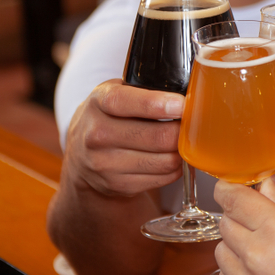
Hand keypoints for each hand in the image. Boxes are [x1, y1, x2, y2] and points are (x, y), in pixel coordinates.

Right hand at [61, 79, 185, 197]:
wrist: (81, 156)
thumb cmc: (111, 117)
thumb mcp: (118, 92)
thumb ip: (146, 90)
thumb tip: (192, 92)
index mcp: (99, 102)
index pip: (125, 102)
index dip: (159, 104)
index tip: (182, 104)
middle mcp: (97, 134)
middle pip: (158, 136)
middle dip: (183, 131)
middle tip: (193, 125)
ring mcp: (105, 163)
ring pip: (166, 160)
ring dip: (182, 151)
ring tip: (182, 141)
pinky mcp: (118, 184)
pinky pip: (164, 177)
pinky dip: (176, 168)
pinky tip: (170, 157)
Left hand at [213, 179, 274, 274]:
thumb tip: (267, 188)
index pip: (233, 197)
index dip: (232, 189)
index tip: (236, 189)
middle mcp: (257, 255)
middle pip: (225, 221)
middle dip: (239, 215)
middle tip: (260, 219)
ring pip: (221, 250)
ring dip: (236, 243)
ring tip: (263, 248)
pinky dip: (236, 270)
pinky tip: (260, 271)